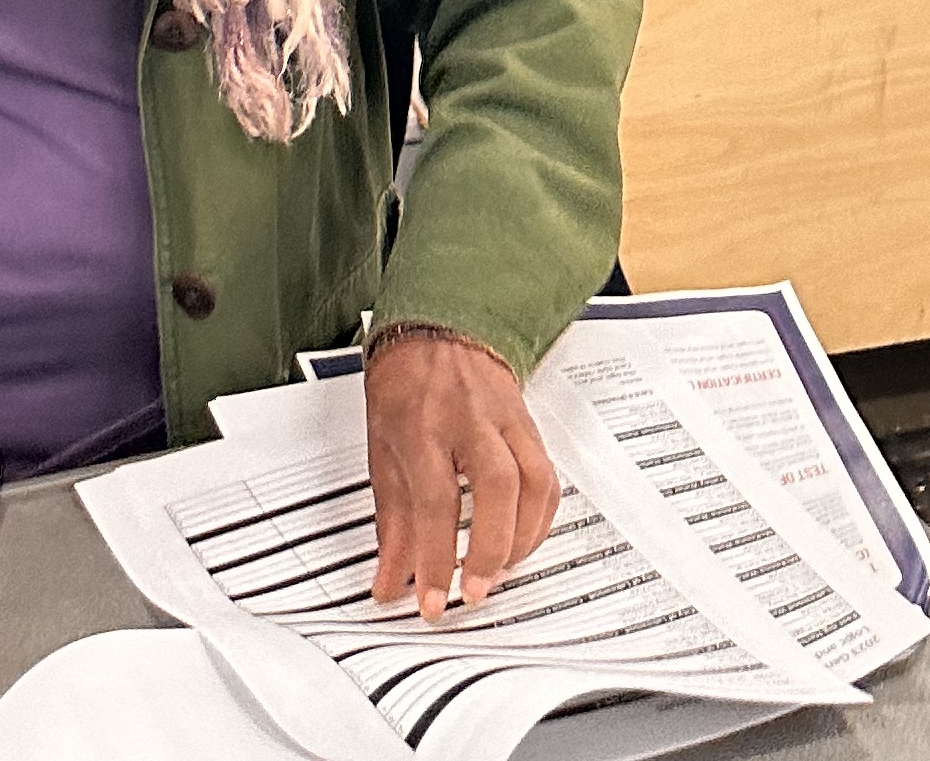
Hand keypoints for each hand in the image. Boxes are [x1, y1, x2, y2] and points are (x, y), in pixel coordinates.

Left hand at [367, 331, 557, 621]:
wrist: (438, 326)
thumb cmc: (405, 383)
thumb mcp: (381, 450)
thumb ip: (391, 524)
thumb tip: (391, 583)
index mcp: (423, 424)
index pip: (435, 501)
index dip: (434, 560)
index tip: (431, 602)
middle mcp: (469, 419)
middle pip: (496, 484)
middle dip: (490, 548)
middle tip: (475, 590)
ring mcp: (505, 418)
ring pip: (533, 480)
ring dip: (522, 539)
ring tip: (499, 572)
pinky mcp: (528, 423)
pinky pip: (548, 476)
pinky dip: (541, 519)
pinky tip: (523, 542)